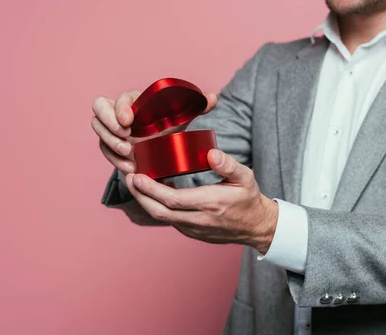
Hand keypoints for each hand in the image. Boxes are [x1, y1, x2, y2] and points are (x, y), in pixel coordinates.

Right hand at [91, 90, 217, 173]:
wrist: (161, 141)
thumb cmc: (168, 123)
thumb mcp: (182, 116)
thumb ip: (197, 106)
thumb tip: (213, 98)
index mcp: (134, 99)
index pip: (120, 98)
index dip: (120, 108)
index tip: (129, 120)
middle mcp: (118, 111)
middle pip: (99, 109)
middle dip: (108, 124)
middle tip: (125, 138)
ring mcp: (111, 128)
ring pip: (98, 130)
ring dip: (110, 143)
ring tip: (129, 155)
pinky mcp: (109, 144)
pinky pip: (104, 149)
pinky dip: (114, 159)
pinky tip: (129, 167)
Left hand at [124, 149, 278, 253]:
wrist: (256, 226)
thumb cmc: (249, 199)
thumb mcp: (245, 178)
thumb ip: (228, 165)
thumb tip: (211, 153)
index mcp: (209, 204)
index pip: (173, 199)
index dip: (150, 189)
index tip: (136, 175)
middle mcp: (198, 219)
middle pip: (159, 211)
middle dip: (140, 195)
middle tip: (129, 177)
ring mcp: (193, 228)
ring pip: (162, 217)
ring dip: (145, 201)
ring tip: (136, 183)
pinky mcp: (191, 231)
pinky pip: (169, 219)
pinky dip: (157, 206)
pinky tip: (152, 192)